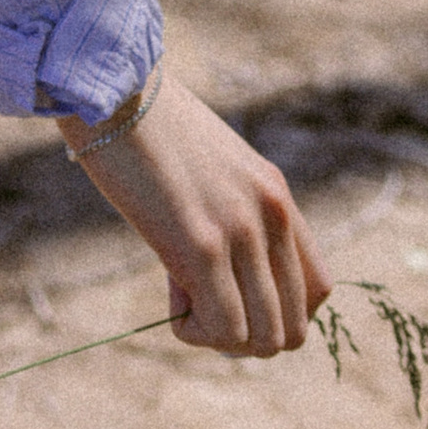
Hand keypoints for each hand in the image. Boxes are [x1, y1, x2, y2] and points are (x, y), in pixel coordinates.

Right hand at [59, 73, 328, 356]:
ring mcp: (240, 231)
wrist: (109, 89)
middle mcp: (271, 215)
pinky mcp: (200, 245)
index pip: (318, 290)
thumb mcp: (212, 170)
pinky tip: (169, 290)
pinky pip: (222, 328)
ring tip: (183, 293)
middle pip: (292, 329)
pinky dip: (193, 330)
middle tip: (202, 302)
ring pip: (261, 339)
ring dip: (219, 336)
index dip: (276, 311)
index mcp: (276, 194)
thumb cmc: (145, 129)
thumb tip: (222, 273)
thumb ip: (233, 214)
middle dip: (246, 336)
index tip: (231, 293)